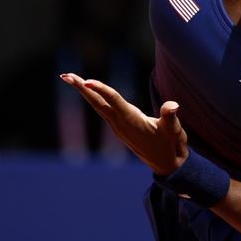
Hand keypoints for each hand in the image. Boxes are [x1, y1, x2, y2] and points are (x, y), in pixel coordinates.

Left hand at [61, 73, 188, 174]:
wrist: (167, 165)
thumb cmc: (171, 145)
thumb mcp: (174, 130)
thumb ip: (170, 116)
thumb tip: (172, 105)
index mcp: (132, 121)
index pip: (113, 100)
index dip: (101, 89)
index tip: (86, 80)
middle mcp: (121, 124)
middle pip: (97, 103)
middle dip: (81, 88)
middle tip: (66, 76)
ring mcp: (119, 127)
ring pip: (98, 106)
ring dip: (85, 92)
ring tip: (72, 79)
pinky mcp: (121, 128)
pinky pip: (103, 110)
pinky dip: (94, 98)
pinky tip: (90, 92)